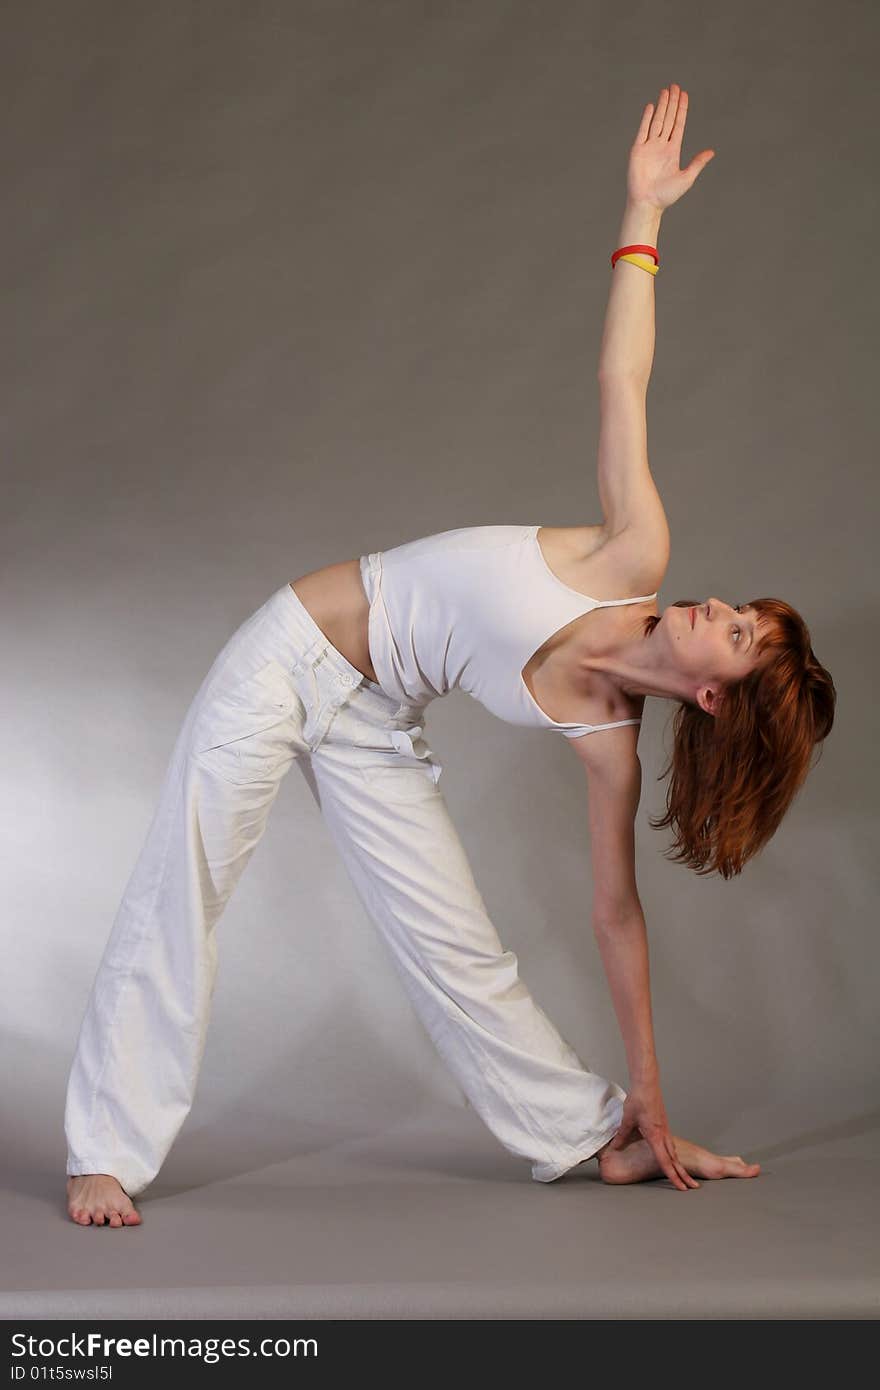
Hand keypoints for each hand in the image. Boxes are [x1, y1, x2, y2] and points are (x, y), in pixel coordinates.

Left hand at [608, 1081, 699, 1190]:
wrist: (647, 1084)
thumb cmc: (638, 1100)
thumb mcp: (627, 1120)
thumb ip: (621, 1136)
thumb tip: (614, 1149)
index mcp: (655, 1136)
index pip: (665, 1161)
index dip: (673, 1176)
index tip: (682, 1188)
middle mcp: (663, 1135)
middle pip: (674, 1160)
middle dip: (683, 1175)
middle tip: (693, 1187)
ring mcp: (665, 1130)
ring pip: (673, 1152)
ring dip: (679, 1165)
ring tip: (684, 1175)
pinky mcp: (664, 1125)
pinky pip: (670, 1143)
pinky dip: (673, 1154)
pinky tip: (671, 1155)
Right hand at [626, 83, 714, 211]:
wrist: (647, 203)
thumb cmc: (666, 195)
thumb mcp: (687, 178)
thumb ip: (697, 163)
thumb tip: (711, 152)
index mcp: (673, 150)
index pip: (678, 125)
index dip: (682, 110)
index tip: (684, 95)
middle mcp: (661, 146)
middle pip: (668, 119)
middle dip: (672, 103)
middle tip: (675, 86)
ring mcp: (649, 147)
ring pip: (657, 121)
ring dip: (662, 106)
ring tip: (666, 91)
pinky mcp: (637, 150)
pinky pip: (643, 130)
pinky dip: (647, 118)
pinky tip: (651, 106)